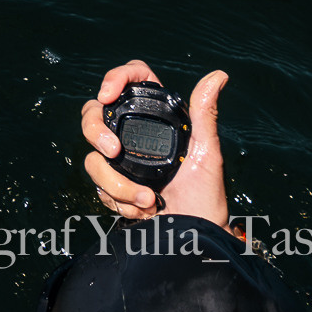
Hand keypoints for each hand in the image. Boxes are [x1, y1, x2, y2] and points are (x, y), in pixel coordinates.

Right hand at [81, 60, 230, 227]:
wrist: (193, 235)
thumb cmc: (206, 195)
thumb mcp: (207, 151)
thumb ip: (205, 113)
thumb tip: (218, 76)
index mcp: (155, 118)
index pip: (129, 81)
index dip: (114, 78)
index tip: (107, 95)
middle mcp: (132, 135)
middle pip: (94, 113)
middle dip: (96, 132)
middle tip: (114, 151)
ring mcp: (118, 161)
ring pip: (92, 156)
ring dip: (116, 181)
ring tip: (147, 199)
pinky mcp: (111, 185)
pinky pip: (98, 184)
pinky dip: (120, 198)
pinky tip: (142, 207)